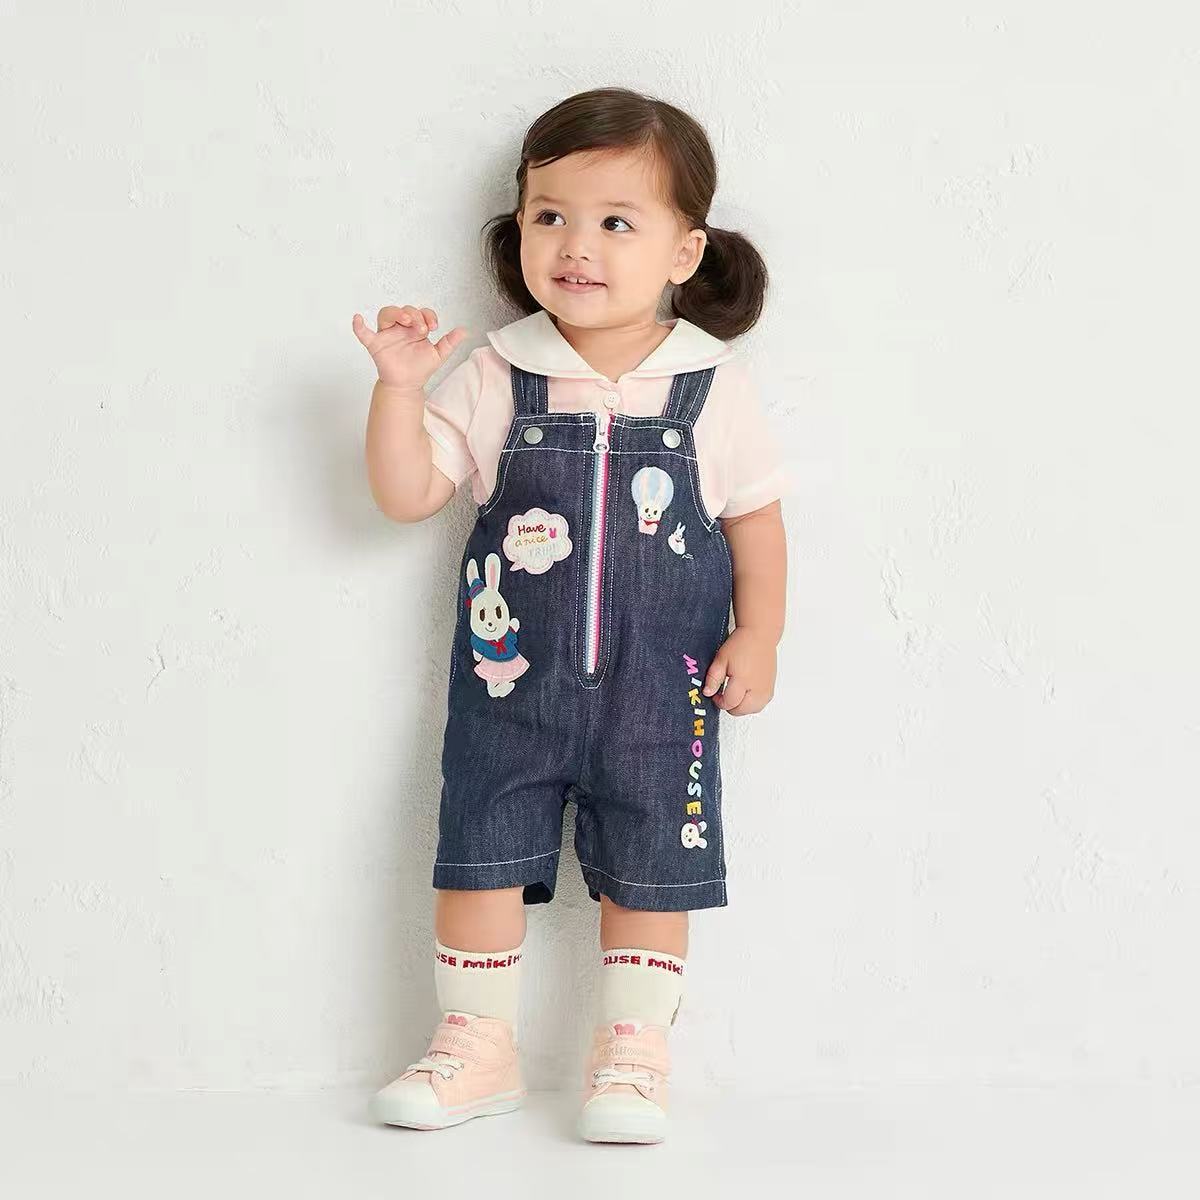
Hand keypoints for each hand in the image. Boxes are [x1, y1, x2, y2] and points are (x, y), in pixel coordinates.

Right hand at [351, 304, 468, 388]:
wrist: (408, 386)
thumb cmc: (420, 368)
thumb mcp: (438, 355)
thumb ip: (449, 343)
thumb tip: (464, 331)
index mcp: (415, 328)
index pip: (420, 312)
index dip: (428, 315)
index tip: (434, 327)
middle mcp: (400, 328)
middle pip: (404, 310)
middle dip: (414, 315)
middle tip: (422, 328)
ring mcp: (387, 335)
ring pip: (386, 314)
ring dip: (396, 313)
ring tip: (406, 322)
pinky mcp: (376, 345)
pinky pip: (364, 334)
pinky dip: (359, 326)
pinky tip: (358, 319)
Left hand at [702, 627, 775, 714]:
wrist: (760, 636)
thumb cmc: (741, 645)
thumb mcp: (720, 659)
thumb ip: (713, 678)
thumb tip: (708, 693)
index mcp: (743, 681)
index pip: (730, 703)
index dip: (719, 701)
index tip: (715, 694)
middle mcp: (757, 689)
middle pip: (741, 710)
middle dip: (730, 705)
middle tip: (724, 692)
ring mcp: (766, 690)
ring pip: (751, 710)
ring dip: (741, 706)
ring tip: (735, 692)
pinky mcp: (771, 690)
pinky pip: (760, 705)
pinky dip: (751, 703)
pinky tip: (745, 692)